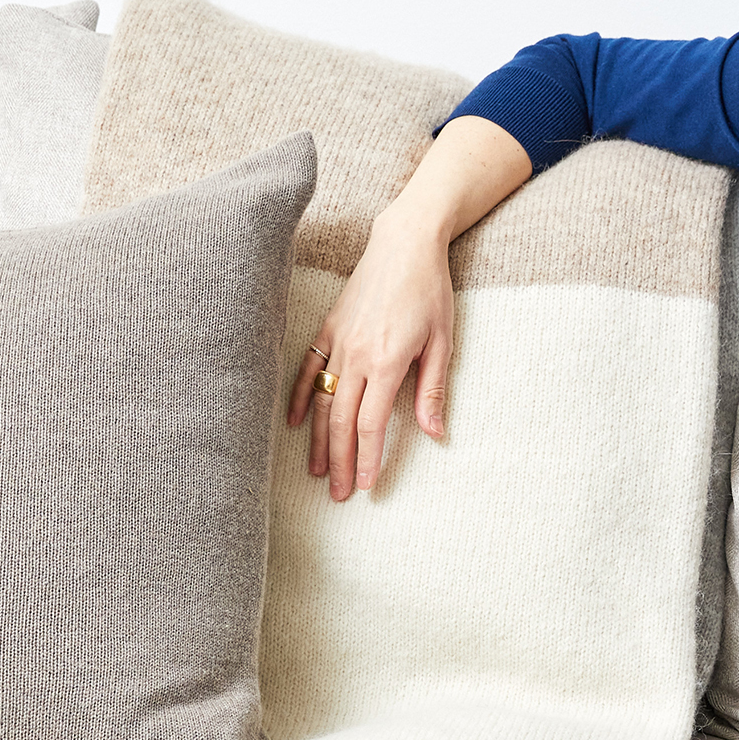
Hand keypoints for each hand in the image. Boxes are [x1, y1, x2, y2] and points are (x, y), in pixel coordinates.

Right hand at [287, 205, 454, 499]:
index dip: (367, 458)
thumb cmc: (430, 292)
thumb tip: (435, 433)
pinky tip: (295, 424)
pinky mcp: (328, 328)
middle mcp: (356, 355)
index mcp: (386, 362)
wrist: (404, 244)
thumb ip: (432, 391)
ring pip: (322, 401)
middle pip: (341, 421)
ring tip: (317, 472)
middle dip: (340, 461)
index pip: (370, 424)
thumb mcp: (443, 342)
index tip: (366, 486)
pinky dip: (301, 398)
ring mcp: (338, 341)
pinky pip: (309, 370)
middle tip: (338, 495)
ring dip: (318, 440)